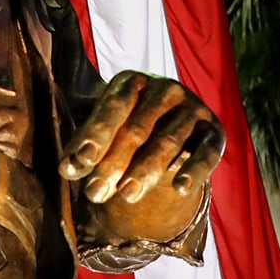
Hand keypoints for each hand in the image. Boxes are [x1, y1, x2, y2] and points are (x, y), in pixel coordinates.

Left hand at [60, 72, 225, 239]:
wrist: (174, 119)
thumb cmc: (127, 126)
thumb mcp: (104, 131)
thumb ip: (84, 149)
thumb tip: (66, 170)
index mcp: (132, 82)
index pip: (112, 109)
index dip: (96, 135)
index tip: (83, 161)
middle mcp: (165, 89)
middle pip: (137, 129)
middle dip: (114, 163)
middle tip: (95, 193)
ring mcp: (192, 108)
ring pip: (168, 141)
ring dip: (147, 170)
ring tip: (127, 196)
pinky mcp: (213, 131)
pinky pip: (205, 153)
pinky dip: (194, 170)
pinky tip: (180, 188)